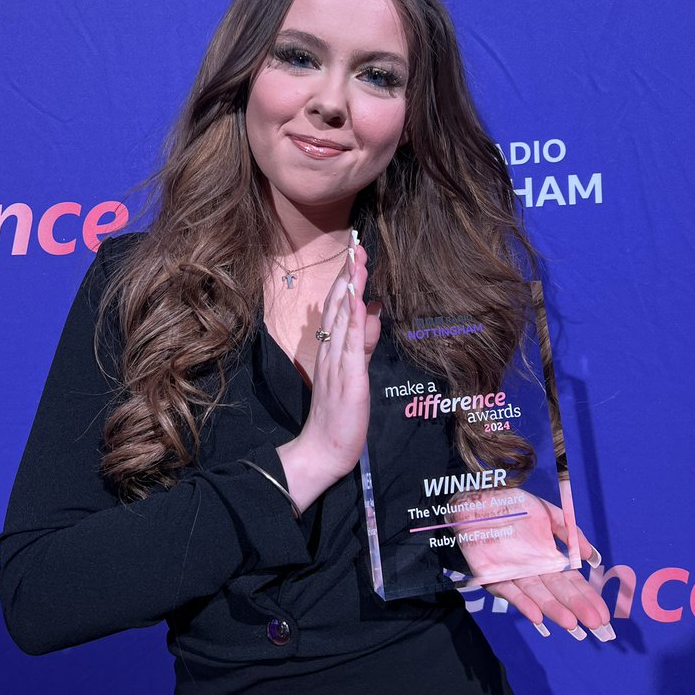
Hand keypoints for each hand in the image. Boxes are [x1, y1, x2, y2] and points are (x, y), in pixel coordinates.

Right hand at [276, 234, 381, 510]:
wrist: (323, 448)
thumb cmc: (339, 414)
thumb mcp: (355, 371)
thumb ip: (363, 341)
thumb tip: (371, 310)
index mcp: (332, 349)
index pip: (339, 308)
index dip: (347, 280)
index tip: (355, 255)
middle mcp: (331, 350)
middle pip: (339, 306)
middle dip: (348, 275)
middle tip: (356, 246)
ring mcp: (337, 362)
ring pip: (343, 318)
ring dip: (351, 289)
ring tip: (358, 261)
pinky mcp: (348, 377)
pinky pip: (350, 344)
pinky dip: (353, 320)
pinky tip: (358, 301)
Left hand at [453, 496, 614, 640]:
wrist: (477, 496)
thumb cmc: (513, 504)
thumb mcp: (547, 513)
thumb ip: (570, 531)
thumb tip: (593, 557)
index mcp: (549, 558)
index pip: (573, 582)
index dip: (588, 597)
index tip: (604, 615)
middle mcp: (534, 570)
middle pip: (559, 592)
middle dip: (577, 607)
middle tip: (596, 624)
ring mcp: (514, 574)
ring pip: (537, 595)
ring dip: (553, 609)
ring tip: (571, 623)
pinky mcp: (493, 575)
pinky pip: (508, 591)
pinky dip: (522, 603)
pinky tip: (536, 615)